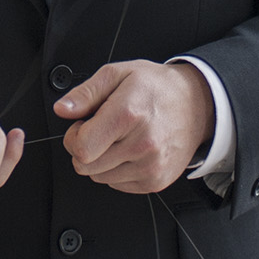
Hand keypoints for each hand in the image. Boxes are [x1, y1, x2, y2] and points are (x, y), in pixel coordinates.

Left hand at [55, 61, 213, 194]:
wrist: (196, 105)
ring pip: (99, 177)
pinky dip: (117, 169)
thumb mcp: (118, 74)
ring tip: (119, 137)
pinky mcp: (156, 181)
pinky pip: (117, 184)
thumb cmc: (156, 88)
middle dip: (85, 148)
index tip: (82, 126)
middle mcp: (142, 144)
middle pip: (85, 166)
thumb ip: (85, 93)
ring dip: (101, 160)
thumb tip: (62, 109)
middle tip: (102, 130)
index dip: (73, 137)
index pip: (81, 147)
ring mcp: (151, 166)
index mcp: (129, 114)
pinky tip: (130, 149)